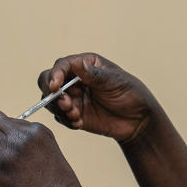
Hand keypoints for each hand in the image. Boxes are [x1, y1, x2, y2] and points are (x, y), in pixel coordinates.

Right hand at [36, 54, 158, 142]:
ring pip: (51, 101)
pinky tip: (80, 123)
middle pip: (48, 82)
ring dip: (59, 109)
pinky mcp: (73, 114)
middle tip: (65, 104)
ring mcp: (73, 97)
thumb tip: (78, 64)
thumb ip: (95, 75)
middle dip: (52, 94)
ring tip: (76, 115)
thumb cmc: (131, 94)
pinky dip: (66, 120)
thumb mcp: (115, 81)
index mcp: (85, 65)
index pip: (61, 66)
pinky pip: (60, 117)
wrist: (138, 120)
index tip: (55, 87)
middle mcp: (74, 79)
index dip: (54, 76)